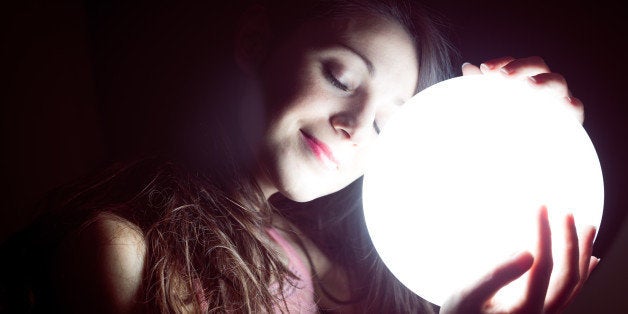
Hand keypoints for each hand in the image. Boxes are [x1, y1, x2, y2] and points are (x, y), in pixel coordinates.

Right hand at [440, 207, 599, 313]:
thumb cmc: (459, 313)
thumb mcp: (468, 294)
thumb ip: (497, 275)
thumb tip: (528, 253)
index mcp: (525, 309)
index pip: (542, 265)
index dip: (543, 233)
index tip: (540, 207)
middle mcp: (541, 313)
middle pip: (567, 276)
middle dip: (570, 241)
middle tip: (566, 214)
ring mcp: (544, 312)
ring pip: (573, 284)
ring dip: (581, 254)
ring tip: (587, 227)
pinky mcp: (541, 309)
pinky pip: (570, 291)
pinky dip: (583, 273)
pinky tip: (591, 259)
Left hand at [461, 56, 584, 123]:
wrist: (521, 158)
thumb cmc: (504, 127)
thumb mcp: (489, 108)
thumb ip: (480, 88)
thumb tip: (468, 66)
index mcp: (522, 79)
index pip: (513, 64)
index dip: (501, 62)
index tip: (485, 69)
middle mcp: (542, 84)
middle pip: (537, 65)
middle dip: (520, 67)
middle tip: (504, 75)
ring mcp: (557, 99)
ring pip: (557, 82)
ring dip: (544, 81)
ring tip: (530, 86)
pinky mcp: (570, 118)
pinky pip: (575, 108)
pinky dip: (571, 104)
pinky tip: (564, 104)